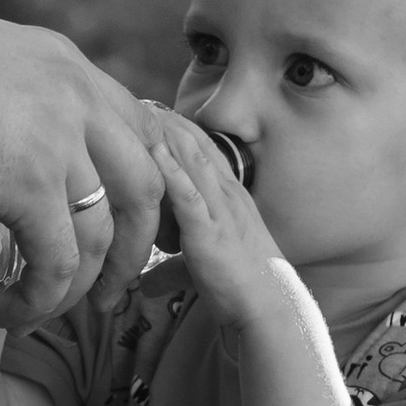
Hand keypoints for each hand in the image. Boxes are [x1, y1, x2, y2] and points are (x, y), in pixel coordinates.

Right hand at [0, 10, 163, 319]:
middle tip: (117, 284)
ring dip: (87, 285)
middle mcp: (78, 98)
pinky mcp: (28, 185)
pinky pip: (57, 260)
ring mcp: (59, 141)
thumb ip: (0, 91)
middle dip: (138, 246)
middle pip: (147, 184)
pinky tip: (12, 315)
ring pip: (103, 233)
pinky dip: (42, 299)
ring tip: (57, 313)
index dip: (145, 183)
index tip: (133, 224)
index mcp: (66, 65)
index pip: (139, 127)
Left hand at [154, 110, 285, 324]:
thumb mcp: (201, 271)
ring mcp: (220, 211)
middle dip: (167, 120)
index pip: (203, 152)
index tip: (151, 109)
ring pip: (192, 161)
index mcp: (229, 198)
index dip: (178, 128)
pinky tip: (153, 151)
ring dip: (166, 134)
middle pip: (195, 146)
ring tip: (140, 108)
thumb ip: (171, 271)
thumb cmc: (239, 290)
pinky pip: (188, 195)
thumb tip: (145, 284)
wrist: (269, 309)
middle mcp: (227, 196)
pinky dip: (170, 171)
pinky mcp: (210, 232)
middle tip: (136, 96)